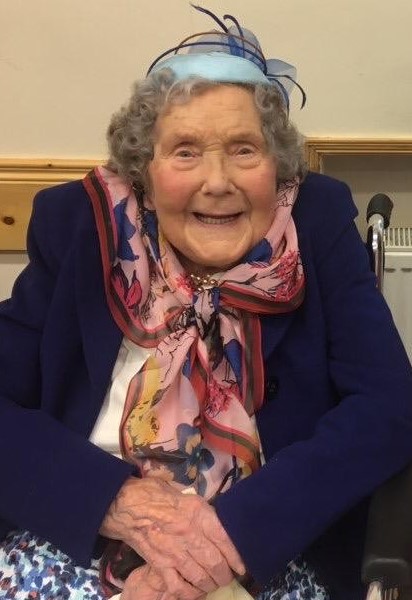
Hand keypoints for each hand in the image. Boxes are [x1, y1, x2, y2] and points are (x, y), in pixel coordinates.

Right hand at [100, 477, 244, 598]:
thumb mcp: (189, 497)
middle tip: (227, 577)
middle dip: (225, 574)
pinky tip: (195, 591)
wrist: (129, 506)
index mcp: (198, 513)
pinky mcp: (160, 565)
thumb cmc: (159, 496)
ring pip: (201, 577)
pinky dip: (190, 594)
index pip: (225, 540)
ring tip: (213, 583)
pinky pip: (179, 588)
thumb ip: (206, 514)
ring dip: (211, 584)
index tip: (242, 566)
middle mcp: (189, 533)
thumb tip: (223, 529)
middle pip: (216, 562)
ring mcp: (174, 551)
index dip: (236, 557)